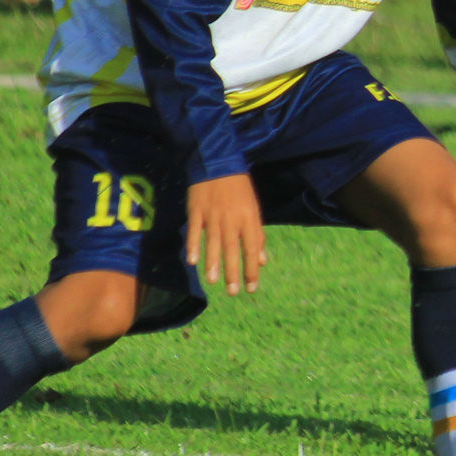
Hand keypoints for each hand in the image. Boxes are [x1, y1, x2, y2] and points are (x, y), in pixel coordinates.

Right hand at [186, 172, 265, 293]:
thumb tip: (262, 261)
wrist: (218, 163)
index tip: (251, 288)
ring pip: (214, 242)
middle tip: (233, 292)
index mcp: (249, 219)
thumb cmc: (239, 190)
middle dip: (233, 271)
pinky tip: (193, 260)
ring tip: (213, 281)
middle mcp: (232, 219)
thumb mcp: (254, 210)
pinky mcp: (197, 210)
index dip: (252, 268)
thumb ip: (257, 235)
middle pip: (233, 248)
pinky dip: (194, 245)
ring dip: (213, 263)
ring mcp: (213, 215)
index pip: (252, 248)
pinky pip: (195, 230)